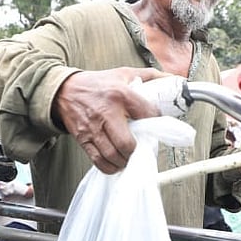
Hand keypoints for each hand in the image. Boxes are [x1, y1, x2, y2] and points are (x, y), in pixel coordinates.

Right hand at [53, 67, 170, 173]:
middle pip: (127, 143)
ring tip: (129, 158)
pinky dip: (110, 167)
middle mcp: (106, 112)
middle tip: (141, 150)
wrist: (65, 90)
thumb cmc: (97, 84)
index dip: (155, 124)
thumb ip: (150, 76)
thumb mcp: (123, 73)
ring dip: (125, 161)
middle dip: (137, 152)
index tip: (155, 128)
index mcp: (120, 94)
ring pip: (113, 155)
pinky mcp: (83, 138)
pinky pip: (98, 160)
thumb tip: (175, 80)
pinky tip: (116, 163)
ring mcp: (93, 128)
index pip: (147, 114)